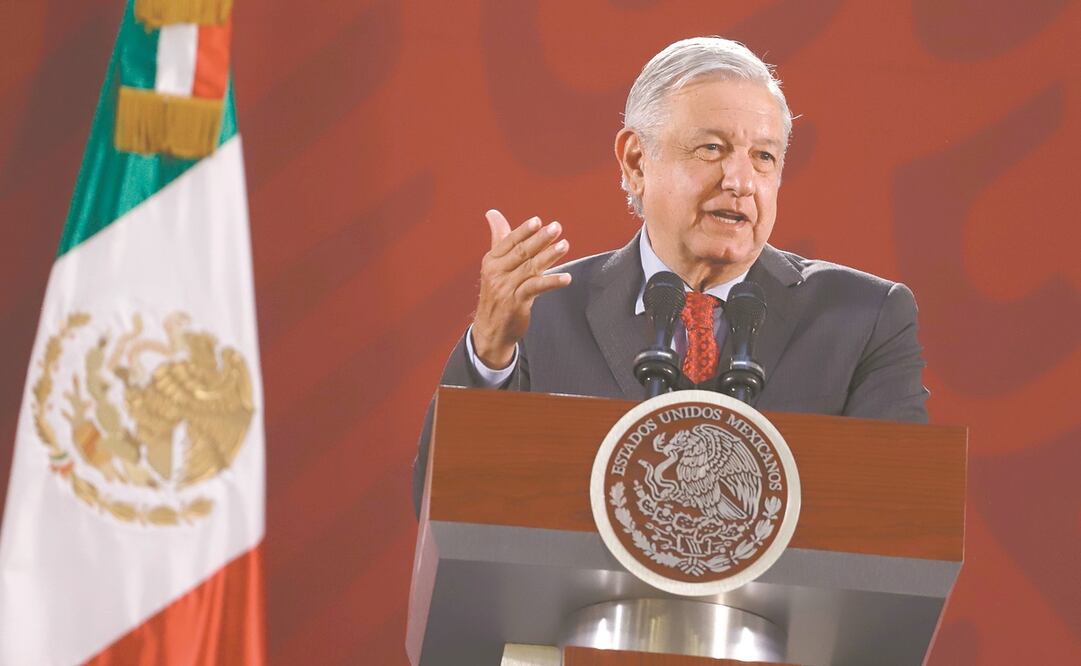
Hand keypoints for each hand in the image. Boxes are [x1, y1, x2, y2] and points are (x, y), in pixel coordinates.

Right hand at [472, 209, 571, 368]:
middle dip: (540, 239)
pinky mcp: (517, 302)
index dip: (524, 230)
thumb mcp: (495, 265)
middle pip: (521, 252)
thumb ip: (499, 239)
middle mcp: (496, 273)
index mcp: (491, 261)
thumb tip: (493, 213)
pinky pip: (536, 288)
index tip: (538, 221)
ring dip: (549, 256)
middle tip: (556, 227)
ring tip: (564, 245)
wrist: (490, 329)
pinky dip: (552, 281)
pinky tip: (566, 278)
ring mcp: (506, 288)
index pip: (509, 241)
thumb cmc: (497, 294)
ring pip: (530, 268)